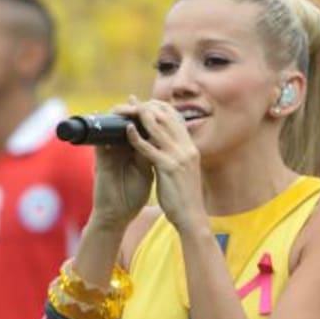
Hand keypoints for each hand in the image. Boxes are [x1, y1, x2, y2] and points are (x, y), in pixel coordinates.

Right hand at [88, 98, 154, 228]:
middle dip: (135, 111)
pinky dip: (103, 130)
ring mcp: (108, 154)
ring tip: (128, 104)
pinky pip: (99, 141)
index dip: (149, 118)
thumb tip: (166, 138)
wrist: (117, 216)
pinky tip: (109, 120)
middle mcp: (119, 150)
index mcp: (132, 152)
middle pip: (125, 124)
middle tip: (144, 99)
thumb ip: (153, 155)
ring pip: (111, 128)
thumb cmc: (132, 196)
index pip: (140, 129)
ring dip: (119, 116)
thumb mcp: (147, 172)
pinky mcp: (100, 161)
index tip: (160, 106)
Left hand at [126, 100, 205, 233]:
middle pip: (168, 118)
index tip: (147, 103)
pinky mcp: (169, 168)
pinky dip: (137, 137)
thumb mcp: (183, 172)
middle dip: (150, 108)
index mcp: (191, 149)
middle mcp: (187, 149)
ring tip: (128, 108)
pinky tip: (127, 130)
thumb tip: (164, 147)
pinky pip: (150, 148)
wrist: (191, 217)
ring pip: (158, 128)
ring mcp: (179, 157)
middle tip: (134, 102)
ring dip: (142, 116)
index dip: (161, 109)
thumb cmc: (184, 197)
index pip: (177, 120)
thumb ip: (175, 157)